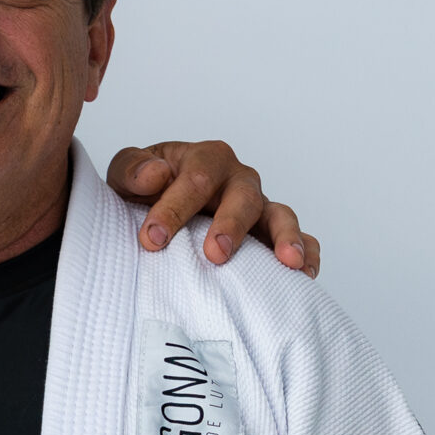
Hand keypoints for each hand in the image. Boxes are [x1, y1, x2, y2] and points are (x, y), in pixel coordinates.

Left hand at [106, 141, 319, 277]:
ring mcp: (258, 207)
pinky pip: (299, 240)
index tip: (152, 239)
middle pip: (243, 197)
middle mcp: (237, 180)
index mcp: (206, 160)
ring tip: (287, 262)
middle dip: (231, 225)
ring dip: (284, 237)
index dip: (174, 209)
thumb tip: (155, 175)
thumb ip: (133, 170)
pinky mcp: (270, 234)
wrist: (156, 206)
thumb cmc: (146, 190)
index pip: (195, 180)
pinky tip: (305, 274)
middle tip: (215, 254)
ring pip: (278, 215)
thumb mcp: (127, 174)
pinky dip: (306, 253)